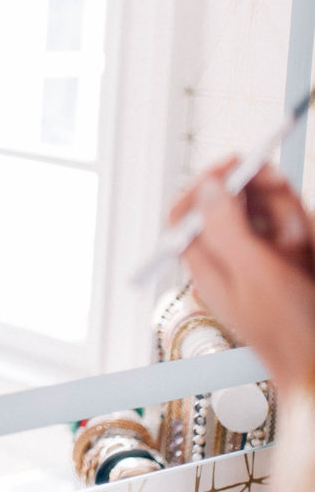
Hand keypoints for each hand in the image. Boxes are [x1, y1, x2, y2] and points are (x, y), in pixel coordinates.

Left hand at [170, 161, 314, 391]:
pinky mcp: (287, 261)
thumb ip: (226, 226)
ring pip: (270, 212)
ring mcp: (260, 259)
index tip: (236, 163)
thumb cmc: (289, 329)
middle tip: (286, 219)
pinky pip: (294, 229)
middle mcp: (229, 258)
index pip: (188, 211)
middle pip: (236, 203)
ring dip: (291, 220)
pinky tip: (308, 254)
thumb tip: (208, 187)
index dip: (208, 182)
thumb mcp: (255, 272)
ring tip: (299, 250)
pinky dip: (305, 235)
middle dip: (266, 204)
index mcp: (206, 263)